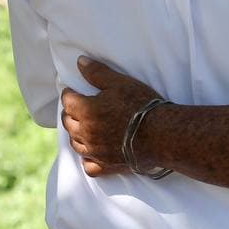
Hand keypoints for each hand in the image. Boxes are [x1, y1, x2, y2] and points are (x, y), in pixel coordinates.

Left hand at [61, 56, 160, 177]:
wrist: (160, 133)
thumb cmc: (141, 105)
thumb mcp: (120, 83)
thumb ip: (97, 73)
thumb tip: (79, 61)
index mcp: (86, 110)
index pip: (68, 101)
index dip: (69, 94)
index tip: (71, 91)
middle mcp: (86, 133)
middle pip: (68, 123)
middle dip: (69, 113)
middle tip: (73, 108)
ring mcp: (95, 151)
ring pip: (75, 144)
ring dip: (74, 135)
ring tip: (79, 129)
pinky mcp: (106, 165)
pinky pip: (89, 166)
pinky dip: (87, 160)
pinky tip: (90, 155)